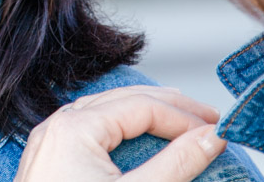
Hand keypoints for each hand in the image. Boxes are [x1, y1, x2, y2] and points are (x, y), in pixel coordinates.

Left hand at [14, 86, 225, 181]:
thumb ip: (177, 163)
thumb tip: (212, 138)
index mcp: (75, 129)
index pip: (142, 106)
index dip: (184, 116)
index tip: (217, 128)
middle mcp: (57, 128)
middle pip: (122, 101)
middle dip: (168, 107)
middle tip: (206, 118)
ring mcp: (48, 144)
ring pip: (103, 111)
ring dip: (142, 112)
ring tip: (176, 117)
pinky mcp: (47, 163)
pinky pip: (86, 130)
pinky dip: (117, 128)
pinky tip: (134, 133)